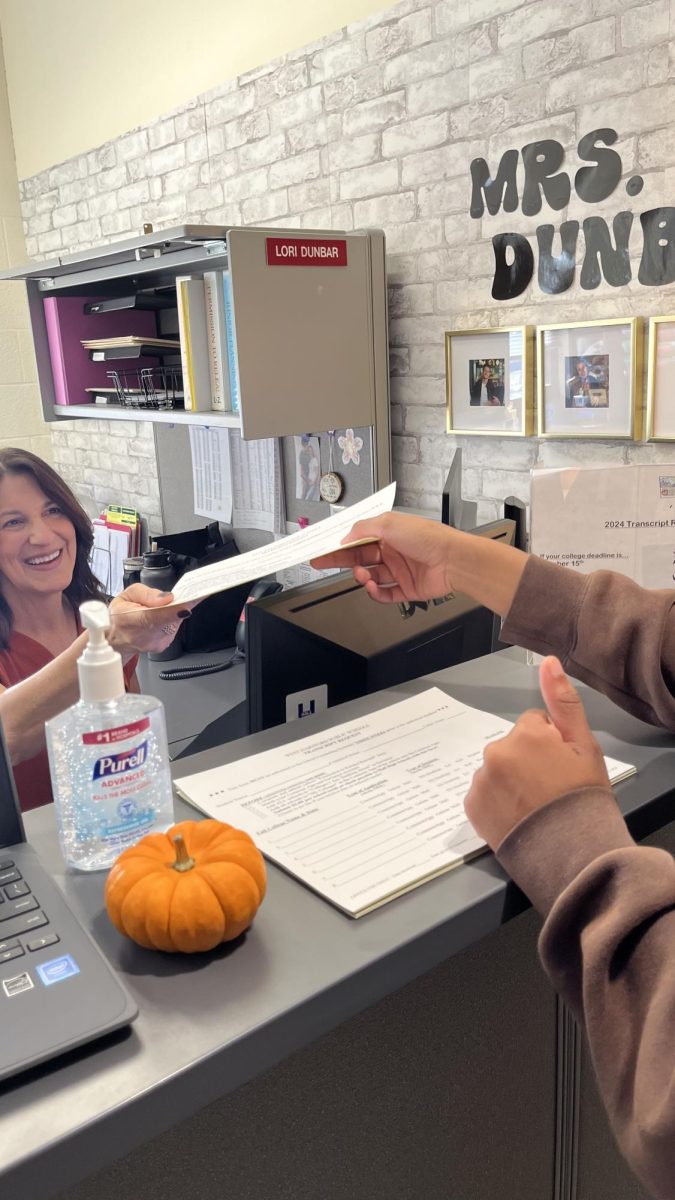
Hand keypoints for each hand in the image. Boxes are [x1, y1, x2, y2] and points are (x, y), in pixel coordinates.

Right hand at [108, 584, 196, 656]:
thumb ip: (146, 593)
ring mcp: (151, 644)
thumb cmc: (119, 614)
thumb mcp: (127, 594)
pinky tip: (164, 616)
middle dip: (180, 606)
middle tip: (188, 595)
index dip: (171, 612)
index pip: (151, 617)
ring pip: (173, 623)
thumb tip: (167, 598)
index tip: (186, 606)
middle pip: (168, 620)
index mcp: (127, 620)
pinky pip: (173, 629)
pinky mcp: (161, 646)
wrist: (115, 638)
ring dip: (175, 612)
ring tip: (166, 606)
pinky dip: (172, 620)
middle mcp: (140, 636)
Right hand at [310, 512, 456, 603]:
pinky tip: (373, 588)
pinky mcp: (407, 588)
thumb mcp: (389, 523)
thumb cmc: (429, 537)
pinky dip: (376, 593)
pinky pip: (385, 594)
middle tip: (323, 563)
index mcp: (389, 532)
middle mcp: (393, 550)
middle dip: (341, 561)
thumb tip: (346, 536)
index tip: (323, 549)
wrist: (453, 560)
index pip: (357, 539)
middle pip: (360, 557)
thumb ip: (363, 528)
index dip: (339, 545)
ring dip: (362, 577)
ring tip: (362, 575)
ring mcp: (400, 570)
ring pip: (371, 577)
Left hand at [464, 657, 609, 850]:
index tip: (561, 768)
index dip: (551, 746)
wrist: (571, 853)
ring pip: (496, 770)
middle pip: (512, 747)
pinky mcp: (471, 807)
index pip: (533, 726)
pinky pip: (483, 794)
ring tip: (534, 807)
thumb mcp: (584, 745)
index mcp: (525, 734)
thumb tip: (549, 661)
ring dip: (510, 782)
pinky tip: (517, 817)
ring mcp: (481, 780)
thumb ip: (563, 701)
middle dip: (527, 761)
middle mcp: (496, 752)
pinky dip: (495, 803)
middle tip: (549, 790)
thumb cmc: (582, 798)